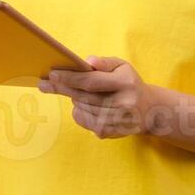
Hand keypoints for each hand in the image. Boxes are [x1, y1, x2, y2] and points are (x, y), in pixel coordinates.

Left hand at [37, 56, 161, 138]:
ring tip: (81, 93)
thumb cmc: (130, 84)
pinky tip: (88, 106)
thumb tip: (86, 62)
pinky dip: (80, 111)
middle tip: (44, 83)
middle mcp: (123, 104)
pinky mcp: (110, 133)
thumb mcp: (122, 67)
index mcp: (125, 84)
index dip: (70, 78)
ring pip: (81, 108)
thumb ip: (104, 63)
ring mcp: (116, 121)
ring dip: (75, 99)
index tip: (52, 74)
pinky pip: (83, 120)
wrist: (150, 111)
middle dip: (62, 88)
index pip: (91, 82)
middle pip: (83, 96)